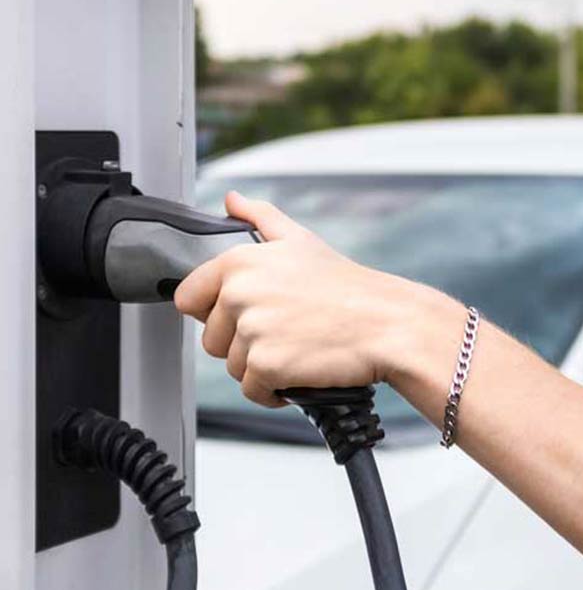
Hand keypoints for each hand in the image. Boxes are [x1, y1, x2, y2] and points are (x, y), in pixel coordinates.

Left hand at [174, 190, 448, 407]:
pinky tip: (299, 370)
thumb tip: (232, 200)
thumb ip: (259, 217)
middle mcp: (239, 293)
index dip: (215, 311)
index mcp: (240, 262)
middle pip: (211, 339)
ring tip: (297, 347)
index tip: (246, 313)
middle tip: (285, 329)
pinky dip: (273, 389)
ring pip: (233, 366)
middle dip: (243, 342)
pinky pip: (252, 389)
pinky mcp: (266, 364)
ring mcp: (251, 330)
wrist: (386, 323)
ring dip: (262, 366)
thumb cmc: (348, 286)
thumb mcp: (300, 240)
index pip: (188, 297)